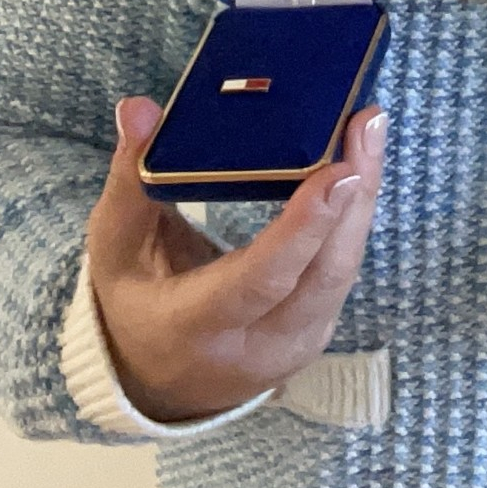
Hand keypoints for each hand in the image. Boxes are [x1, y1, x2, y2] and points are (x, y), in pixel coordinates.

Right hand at [86, 95, 387, 421]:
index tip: (338, 170)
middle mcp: (255, 347)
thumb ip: (130, 177)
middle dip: (353, 196)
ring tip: (369, 129)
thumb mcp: (117, 245)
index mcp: (195, 328)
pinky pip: (343, 271)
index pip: (261, 281)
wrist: (158, 380)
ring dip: (363, 199)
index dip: (303, 229)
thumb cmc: (135, 299)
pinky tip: (362, 164)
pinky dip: (355, 217)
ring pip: (343, 271)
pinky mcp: (317, 332)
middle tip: (366, 123)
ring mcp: (294, 345)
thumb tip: (138, 107)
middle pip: (322, 274)